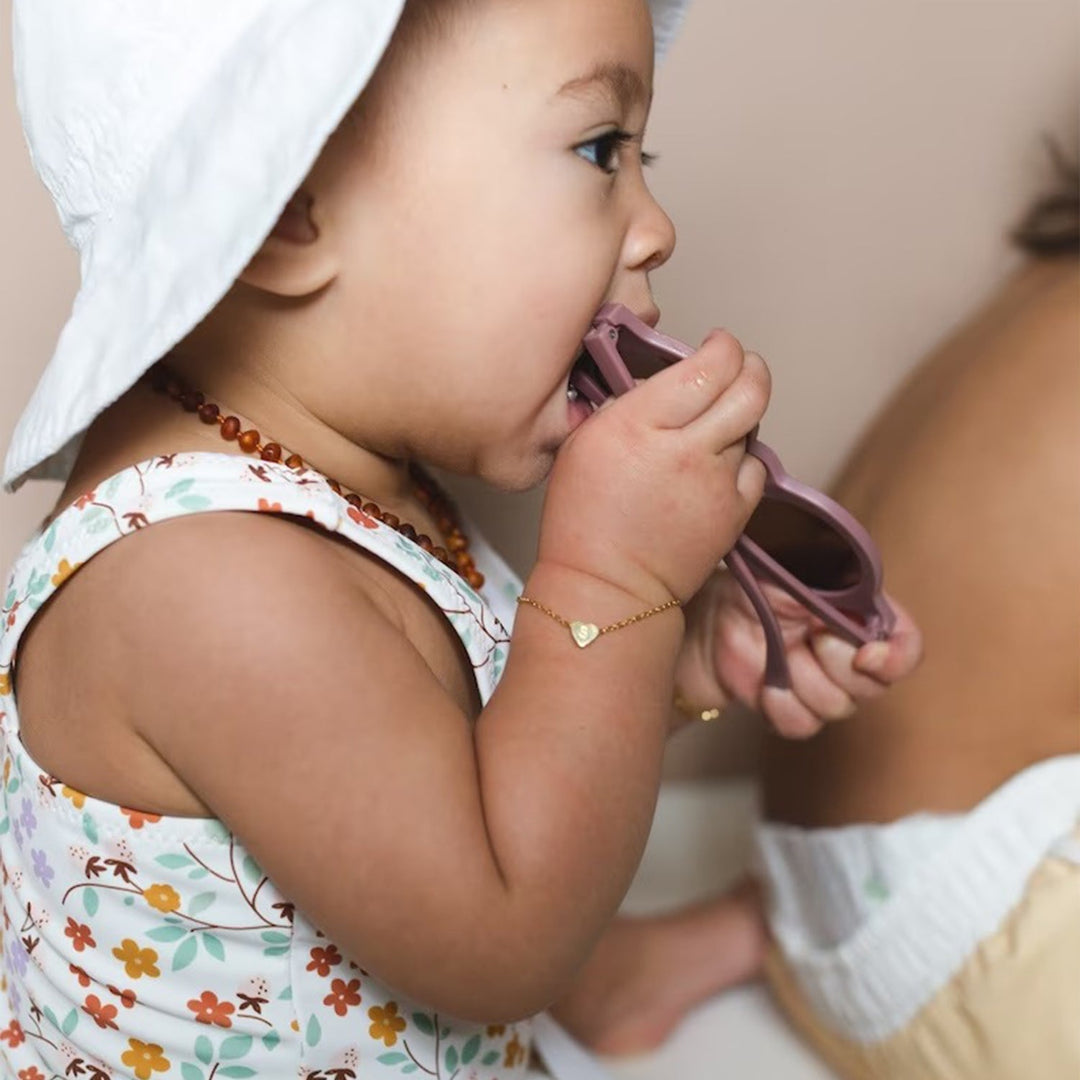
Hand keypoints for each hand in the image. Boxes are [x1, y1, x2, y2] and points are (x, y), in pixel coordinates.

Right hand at [538, 331, 769, 607]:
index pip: (708, 366)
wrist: (606, 588)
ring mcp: (716, 483)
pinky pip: (755, 469)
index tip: (715, 346)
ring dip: (739, 417)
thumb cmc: (584, 519)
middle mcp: (685, 449)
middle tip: (738, 366)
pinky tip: (719, 465)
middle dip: (750, 368)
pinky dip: (743, 459)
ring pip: (752, 427)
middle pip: (749, 389)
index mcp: (639, 424)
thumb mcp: (584, 443)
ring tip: (714, 426)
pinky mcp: (735, 514)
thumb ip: (626, 404)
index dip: (722, 348)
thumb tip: (662, 379)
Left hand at [675, 569, 922, 737]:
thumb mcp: (785, 564)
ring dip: (805, 682)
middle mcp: (844, 650)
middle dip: (841, 665)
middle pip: (874, 685)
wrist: (697, 617)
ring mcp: (815, 681)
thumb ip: (823, 567)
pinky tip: (764, 687)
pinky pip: (803, 725)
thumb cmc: (744, 581)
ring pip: (837, 706)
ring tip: (778, 655)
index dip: (897, 656)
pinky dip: (782, 707)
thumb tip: (850, 567)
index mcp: (854, 610)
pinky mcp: (786, 707)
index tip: (869, 654)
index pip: (904, 643)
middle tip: (810, 639)